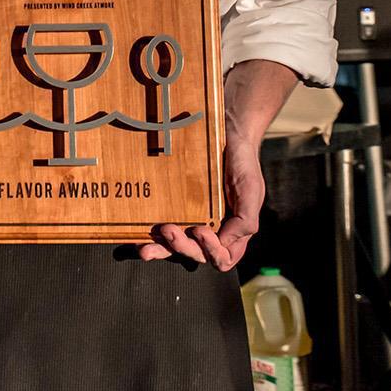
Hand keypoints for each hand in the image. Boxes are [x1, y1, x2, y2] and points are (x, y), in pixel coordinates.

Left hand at [138, 137, 263, 270]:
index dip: (211, 251)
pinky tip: (137, 237)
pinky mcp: (175, 208)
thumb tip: (225, 243)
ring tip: (145, 248)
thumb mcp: (252, 190)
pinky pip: (162, 229)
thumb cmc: (243, 163)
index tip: (202, 229)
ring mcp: (192, 220)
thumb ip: (245, 220)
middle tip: (168, 229)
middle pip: (196, 254)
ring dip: (160, 250)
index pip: (222, 257)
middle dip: (181, 247)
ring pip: (175, 247)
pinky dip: (150, 237)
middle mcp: (211, 230)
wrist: (228, 133)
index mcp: (232, 231)